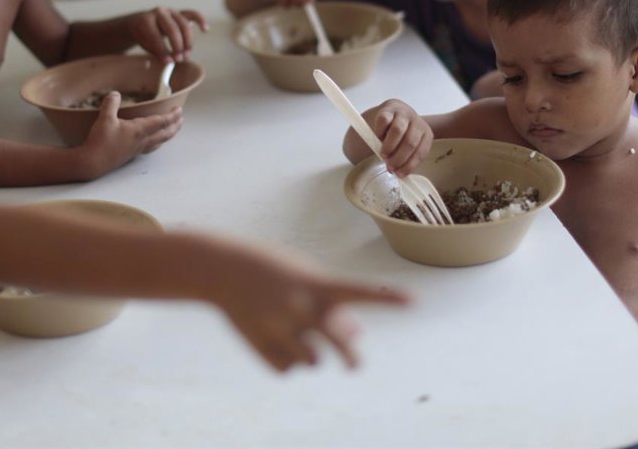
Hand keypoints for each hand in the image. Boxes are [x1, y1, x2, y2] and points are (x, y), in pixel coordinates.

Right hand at [80, 92, 183, 175]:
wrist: (93, 163)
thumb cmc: (100, 141)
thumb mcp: (104, 118)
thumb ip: (111, 104)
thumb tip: (115, 94)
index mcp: (139, 130)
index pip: (161, 122)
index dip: (172, 116)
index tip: (180, 110)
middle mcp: (142, 141)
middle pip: (165, 134)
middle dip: (175, 126)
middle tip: (181, 119)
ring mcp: (137, 149)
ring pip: (159, 142)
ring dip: (168, 136)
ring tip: (172, 131)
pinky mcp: (130, 155)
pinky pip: (150, 148)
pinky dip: (156, 143)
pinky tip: (152, 143)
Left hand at [130, 7, 208, 62]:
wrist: (139, 23)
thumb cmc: (144, 36)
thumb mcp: (146, 45)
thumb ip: (158, 52)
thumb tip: (171, 60)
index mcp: (146, 20)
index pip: (156, 36)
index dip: (163, 50)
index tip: (168, 61)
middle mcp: (159, 13)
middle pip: (172, 29)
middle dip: (178, 45)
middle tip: (180, 59)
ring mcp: (171, 11)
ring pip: (184, 24)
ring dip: (188, 41)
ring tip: (187, 55)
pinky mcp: (180, 13)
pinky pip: (192, 14)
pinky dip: (200, 20)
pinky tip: (206, 30)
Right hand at [215, 246, 410, 370]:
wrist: (222, 268)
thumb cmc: (271, 269)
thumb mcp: (304, 276)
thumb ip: (334, 303)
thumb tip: (358, 335)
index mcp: (316, 284)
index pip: (359, 291)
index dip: (387, 298)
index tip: (415, 301)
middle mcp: (302, 306)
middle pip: (339, 343)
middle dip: (350, 356)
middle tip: (353, 364)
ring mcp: (281, 328)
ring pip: (311, 362)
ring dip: (309, 355)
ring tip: (292, 335)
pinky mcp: (261, 346)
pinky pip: (286, 369)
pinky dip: (283, 360)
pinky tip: (269, 337)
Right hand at [367, 99, 432, 176]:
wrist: (393, 111)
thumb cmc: (402, 133)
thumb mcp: (408, 145)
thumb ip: (405, 158)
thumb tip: (396, 172)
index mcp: (426, 133)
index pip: (421, 152)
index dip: (410, 165)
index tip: (399, 174)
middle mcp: (417, 122)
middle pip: (410, 142)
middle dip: (399, 158)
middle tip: (390, 166)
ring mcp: (403, 114)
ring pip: (398, 131)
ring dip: (389, 146)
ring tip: (383, 155)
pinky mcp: (389, 109)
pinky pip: (384, 121)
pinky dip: (379, 133)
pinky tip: (378, 139)